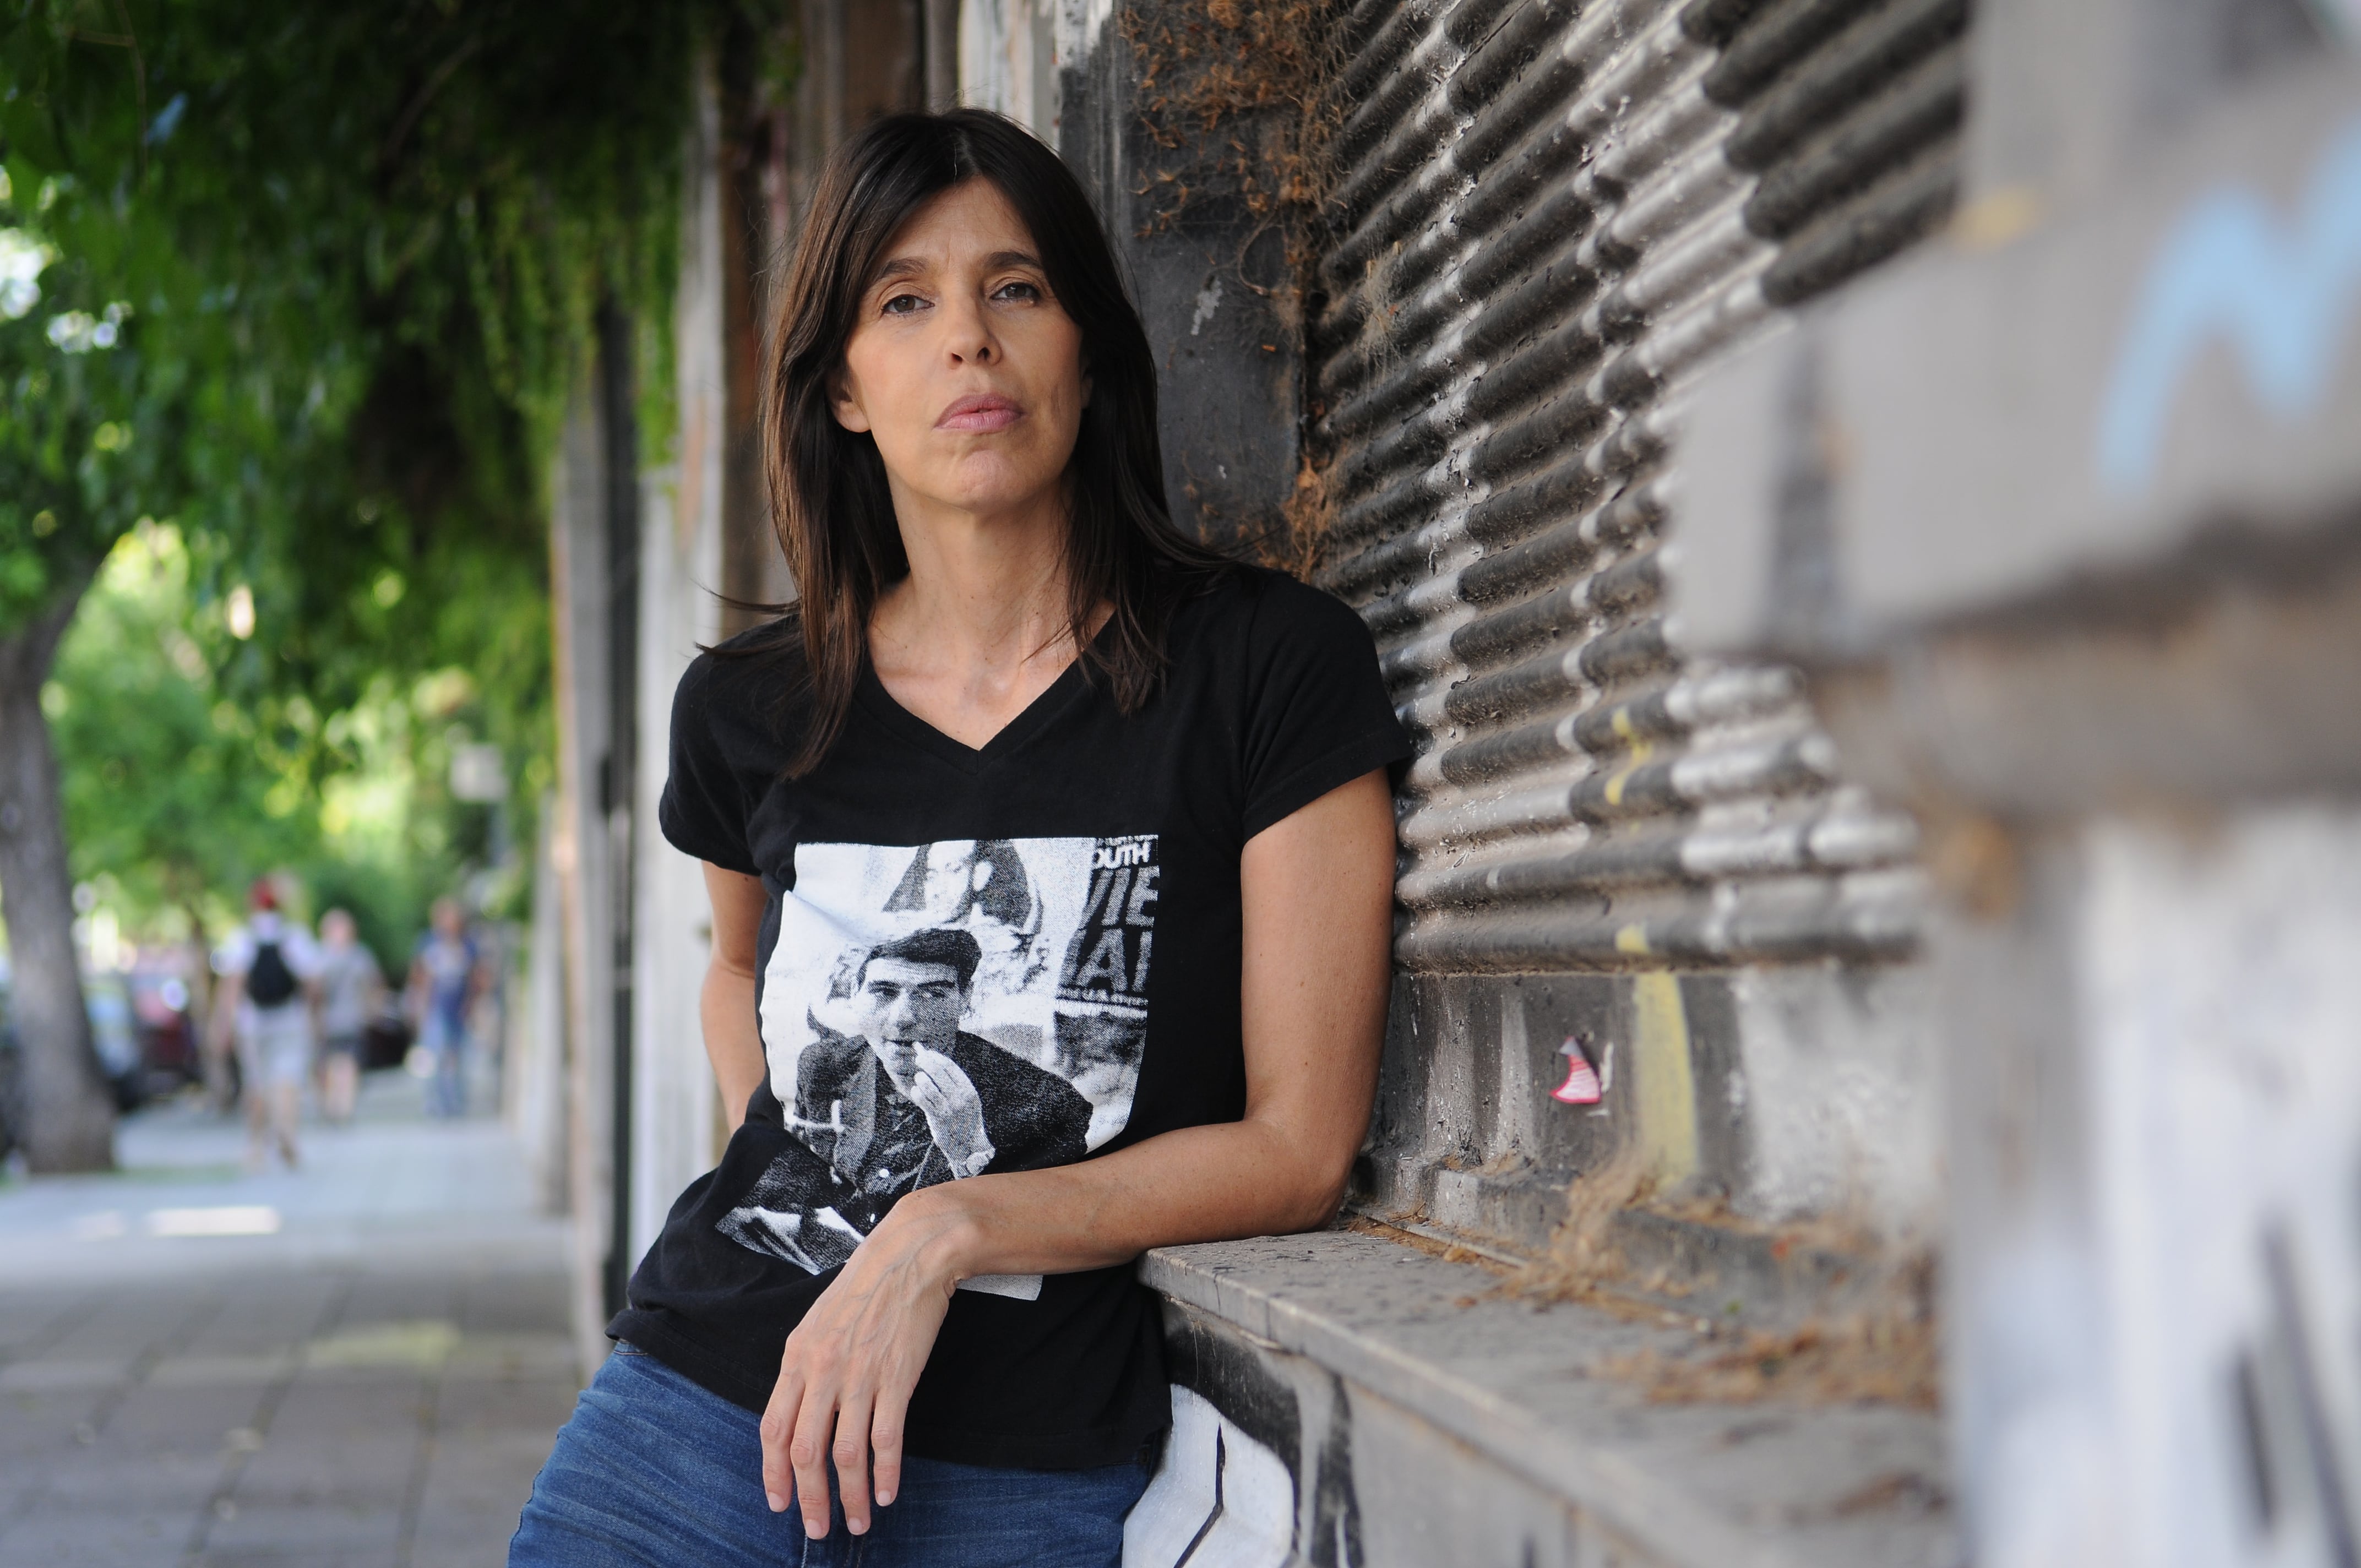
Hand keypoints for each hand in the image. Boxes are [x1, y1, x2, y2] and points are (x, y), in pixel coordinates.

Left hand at [760, 1197, 965, 1537]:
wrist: (910, 1255)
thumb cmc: (866, 1287)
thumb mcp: (818, 1324)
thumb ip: (806, 1368)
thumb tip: (799, 1414)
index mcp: (797, 1357)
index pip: (774, 1428)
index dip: (774, 1472)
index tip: (778, 1502)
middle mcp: (822, 1370)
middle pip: (805, 1450)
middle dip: (809, 1497)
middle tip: (816, 1527)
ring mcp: (860, 1375)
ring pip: (846, 1453)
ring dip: (850, 1495)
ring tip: (855, 1522)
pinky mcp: (896, 1377)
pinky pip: (886, 1438)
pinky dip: (885, 1472)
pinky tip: (886, 1493)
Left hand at [905, 1047, 992, 1175]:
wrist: (965, 1142)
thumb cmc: (961, 1115)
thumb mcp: (963, 1096)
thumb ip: (948, 1078)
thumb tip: (927, 1052)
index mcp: (969, 1090)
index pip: (949, 1065)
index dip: (935, 1056)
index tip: (925, 1053)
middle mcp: (960, 1097)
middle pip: (937, 1070)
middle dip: (925, 1061)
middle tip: (918, 1059)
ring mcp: (949, 1108)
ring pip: (926, 1083)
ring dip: (920, 1078)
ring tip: (920, 1079)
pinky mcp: (937, 1117)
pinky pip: (920, 1098)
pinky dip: (916, 1092)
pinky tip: (917, 1092)